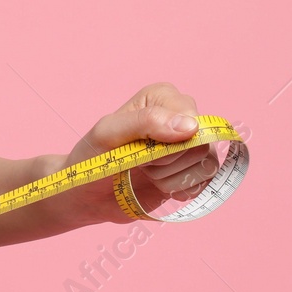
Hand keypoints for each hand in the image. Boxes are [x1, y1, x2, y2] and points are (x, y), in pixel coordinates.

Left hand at [60, 82, 220, 225]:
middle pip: (200, 144)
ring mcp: (190, 145)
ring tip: (146, 173)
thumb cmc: (92, 157)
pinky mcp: (193, 172)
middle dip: (166, 161)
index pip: (191, 119)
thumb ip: (147, 122)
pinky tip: (158, 185)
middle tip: (140, 162)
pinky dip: (179, 189)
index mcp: (163, 97)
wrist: (86, 194)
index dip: (169, 141)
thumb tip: (191, 126)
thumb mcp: (109, 133)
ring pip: (205, 165)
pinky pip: (204, 183)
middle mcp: (181, 117)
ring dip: (170, 178)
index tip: (143, 148)